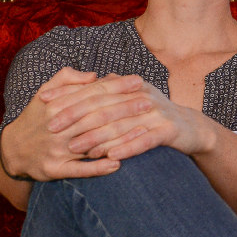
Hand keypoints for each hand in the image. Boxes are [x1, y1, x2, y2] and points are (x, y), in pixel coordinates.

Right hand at [0, 68, 143, 180]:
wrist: (11, 151)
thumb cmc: (36, 118)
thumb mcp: (45, 92)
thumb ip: (67, 79)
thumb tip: (94, 75)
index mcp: (56, 105)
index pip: (91, 93)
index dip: (116, 86)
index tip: (139, 81)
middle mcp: (56, 126)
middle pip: (96, 116)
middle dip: (124, 108)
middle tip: (149, 102)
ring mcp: (55, 149)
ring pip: (91, 142)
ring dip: (119, 138)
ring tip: (145, 131)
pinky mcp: (54, 170)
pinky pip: (79, 170)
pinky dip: (98, 168)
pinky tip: (119, 164)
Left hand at [60, 74, 216, 161]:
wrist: (193, 128)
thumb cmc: (157, 115)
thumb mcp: (134, 98)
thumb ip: (114, 88)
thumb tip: (91, 78)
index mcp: (130, 86)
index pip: (94, 88)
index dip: (68, 95)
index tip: (44, 103)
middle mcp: (142, 95)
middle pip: (104, 105)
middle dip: (75, 116)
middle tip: (52, 128)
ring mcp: (157, 112)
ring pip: (121, 125)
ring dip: (97, 137)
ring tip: (75, 148)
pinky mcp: (169, 130)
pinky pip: (145, 140)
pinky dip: (128, 148)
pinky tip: (111, 158)